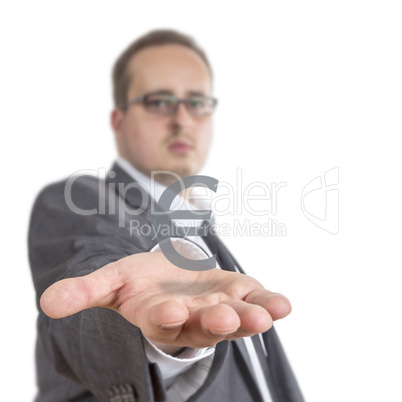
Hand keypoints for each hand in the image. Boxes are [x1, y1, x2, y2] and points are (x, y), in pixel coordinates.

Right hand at [40, 252, 290, 347]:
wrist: (166, 278)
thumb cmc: (138, 282)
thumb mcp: (110, 282)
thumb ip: (84, 292)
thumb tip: (48, 302)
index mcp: (159, 317)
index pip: (161, 321)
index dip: (164, 316)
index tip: (168, 310)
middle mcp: (191, 319)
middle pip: (204, 325)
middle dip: (215, 321)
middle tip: (226, 317)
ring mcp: (217, 308)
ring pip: (236, 316)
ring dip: (251, 315)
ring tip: (269, 312)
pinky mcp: (235, 293)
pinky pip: (254, 300)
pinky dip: (268, 302)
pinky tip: (283, 304)